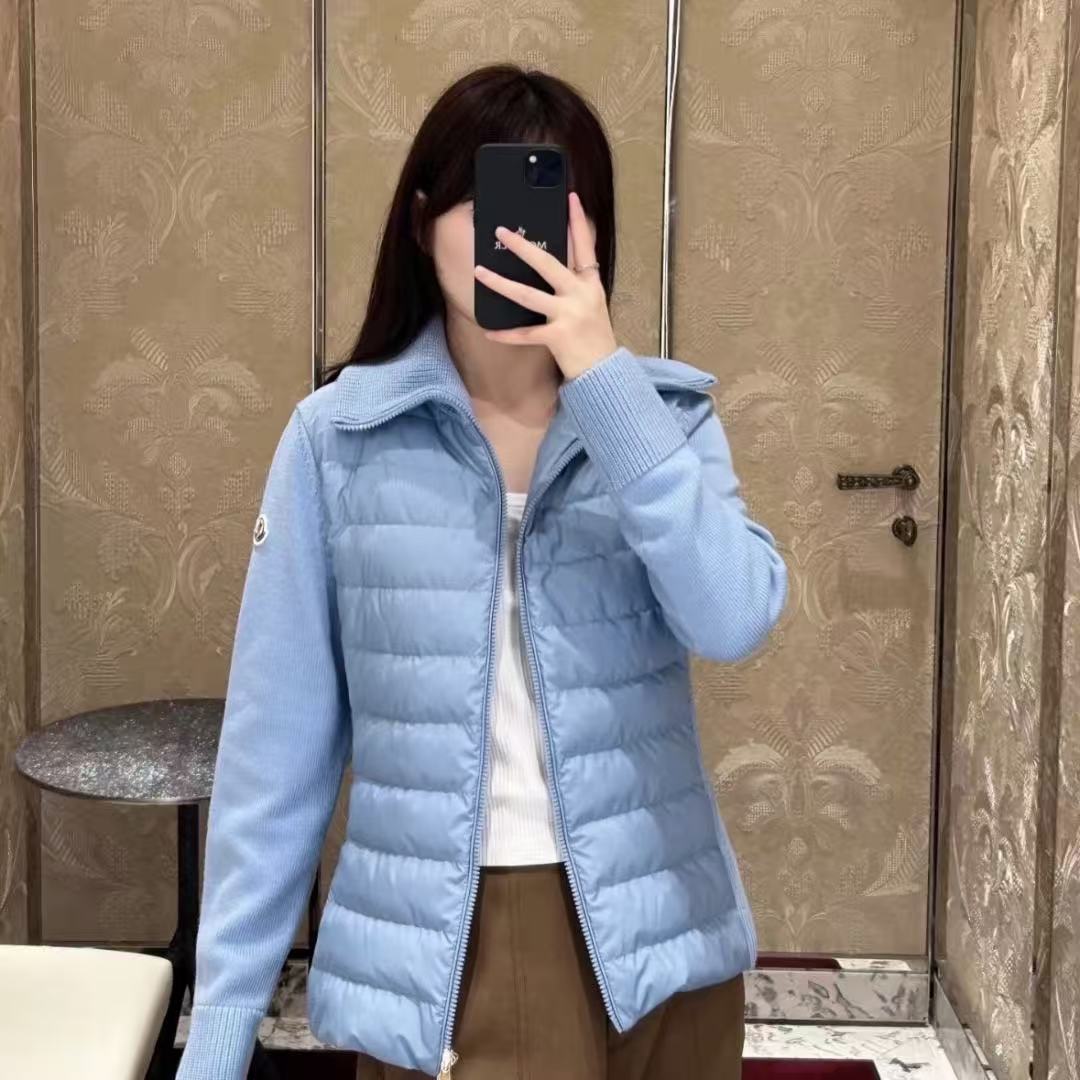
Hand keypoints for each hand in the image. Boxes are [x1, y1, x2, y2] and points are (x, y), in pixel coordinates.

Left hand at [473, 190, 618, 379]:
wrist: (604, 370)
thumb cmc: (594, 337)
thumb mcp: (591, 304)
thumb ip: (573, 285)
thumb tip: (544, 267)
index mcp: (590, 284)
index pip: (584, 246)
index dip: (578, 221)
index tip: (570, 197)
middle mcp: (580, 295)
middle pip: (547, 264)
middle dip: (522, 247)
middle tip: (502, 232)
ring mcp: (569, 315)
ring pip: (527, 295)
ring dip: (500, 283)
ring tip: (480, 272)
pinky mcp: (558, 337)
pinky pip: (525, 334)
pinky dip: (506, 334)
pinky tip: (489, 331)